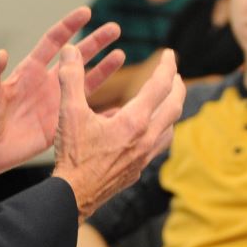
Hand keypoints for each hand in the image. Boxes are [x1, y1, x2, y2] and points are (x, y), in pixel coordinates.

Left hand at [0, 7, 125, 180]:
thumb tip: (0, 54)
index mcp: (29, 71)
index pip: (54, 42)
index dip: (69, 27)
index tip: (86, 13)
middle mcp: (47, 83)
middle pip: (77, 58)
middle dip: (95, 42)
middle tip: (114, 29)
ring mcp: (56, 103)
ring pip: (86, 81)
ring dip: (104, 69)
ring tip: (121, 54)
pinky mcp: (61, 125)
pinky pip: (85, 113)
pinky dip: (102, 110)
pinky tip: (120, 104)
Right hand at [49, 46, 185, 217]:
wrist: (75, 196)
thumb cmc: (73, 156)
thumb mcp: (69, 113)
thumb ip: (71, 79)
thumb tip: (70, 51)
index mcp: (134, 121)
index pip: (160, 85)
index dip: (168, 66)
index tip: (170, 53)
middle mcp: (146, 138)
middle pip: (174, 106)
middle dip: (177, 87)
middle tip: (175, 74)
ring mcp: (145, 156)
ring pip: (170, 128)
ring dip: (171, 111)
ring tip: (166, 101)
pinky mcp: (139, 169)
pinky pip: (159, 145)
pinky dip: (160, 131)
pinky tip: (148, 131)